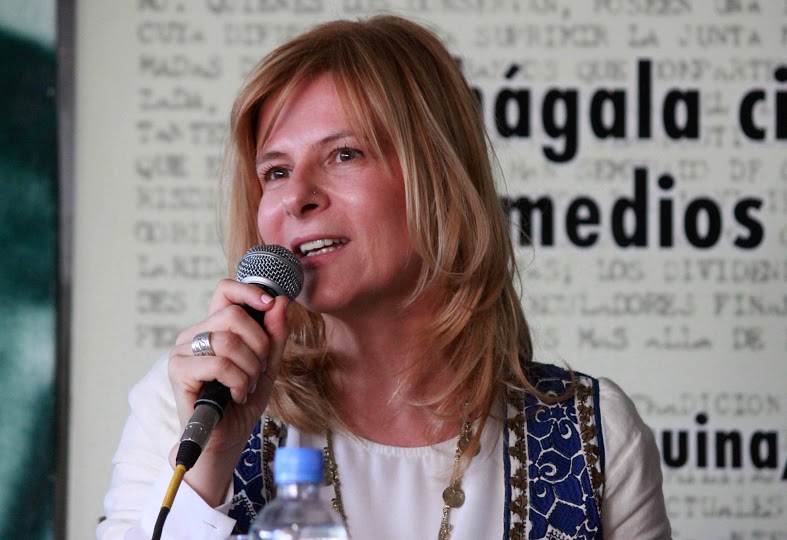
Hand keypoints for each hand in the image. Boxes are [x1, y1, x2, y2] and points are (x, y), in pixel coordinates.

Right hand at [166, 279, 289, 504]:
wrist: (226, 440)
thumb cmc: (242, 401)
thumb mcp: (268, 364)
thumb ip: (275, 335)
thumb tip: (280, 301)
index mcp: (214, 327)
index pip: (225, 290)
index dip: (249, 290)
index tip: (270, 304)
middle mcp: (195, 334)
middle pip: (233, 315)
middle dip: (259, 343)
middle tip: (260, 369)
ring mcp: (183, 351)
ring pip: (228, 340)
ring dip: (249, 367)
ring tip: (247, 386)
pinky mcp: (178, 371)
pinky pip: (219, 364)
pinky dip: (238, 381)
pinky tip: (237, 395)